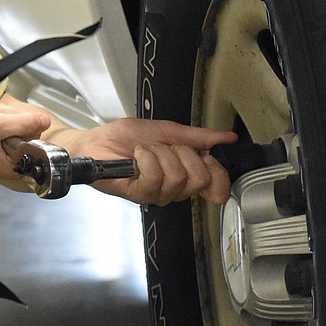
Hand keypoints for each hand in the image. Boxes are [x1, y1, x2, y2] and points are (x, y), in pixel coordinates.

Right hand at [0, 104, 50, 181]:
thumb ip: (22, 123)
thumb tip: (45, 121)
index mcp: (15, 165)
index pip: (36, 137)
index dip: (21, 121)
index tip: (2, 117)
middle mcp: (10, 163)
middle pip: (24, 130)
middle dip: (5, 115)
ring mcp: (0, 155)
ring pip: (11, 125)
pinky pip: (0, 129)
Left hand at [61, 118, 235, 205]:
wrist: (97, 141)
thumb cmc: (127, 137)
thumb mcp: (168, 130)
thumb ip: (198, 136)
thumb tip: (228, 137)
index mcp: (185, 174)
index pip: (216, 187)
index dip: (218, 174)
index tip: (208, 157)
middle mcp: (174, 189)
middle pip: (200, 179)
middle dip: (184, 154)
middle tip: (165, 147)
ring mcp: (157, 194)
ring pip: (178, 177)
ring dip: (160, 154)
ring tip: (145, 151)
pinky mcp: (139, 194)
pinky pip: (155, 177)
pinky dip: (146, 158)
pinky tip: (137, 156)